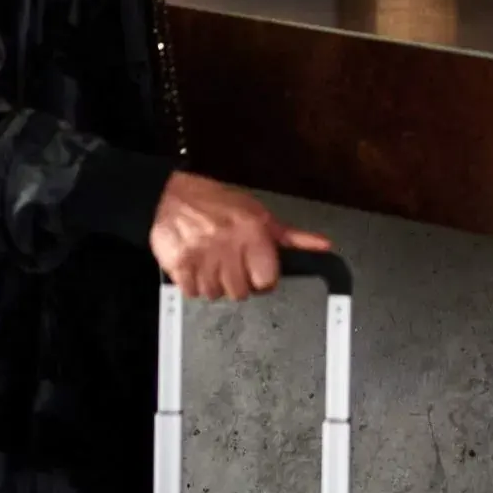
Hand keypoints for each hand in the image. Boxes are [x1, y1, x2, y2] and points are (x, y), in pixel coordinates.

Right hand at [150, 171, 332, 299]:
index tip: (255, 270)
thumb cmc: (215, 203)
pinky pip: (194, 294)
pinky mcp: (181, 268)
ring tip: (211, 261)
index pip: (268, 280)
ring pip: (217, 295)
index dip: (262, 278)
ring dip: (214, 283)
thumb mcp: (259, 213)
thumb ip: (290, 236)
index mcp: (254, 232)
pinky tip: (196, 264)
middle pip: (242, 292)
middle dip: (237, 281)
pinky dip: (194, 284)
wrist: (169, 197)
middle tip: (229, 263)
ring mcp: (205, 258)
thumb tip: (323, 246)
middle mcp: (231, 246)